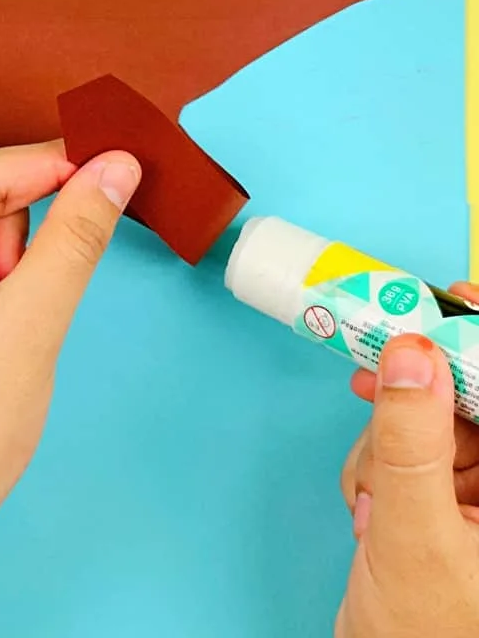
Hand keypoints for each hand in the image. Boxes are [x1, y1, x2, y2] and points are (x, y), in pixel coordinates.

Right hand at [336, 284, 478, 637]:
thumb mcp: (412, 539)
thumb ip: (409, 443)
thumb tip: (410, 355)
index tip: (453, 299)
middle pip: (471, 401)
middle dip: (418, 398)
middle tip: (375, 365)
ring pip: (432, 422)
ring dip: (388, 444)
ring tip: (372, 498)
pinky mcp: (448, 500)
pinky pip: (410, 449)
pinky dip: (379, 463)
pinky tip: (369, 504)